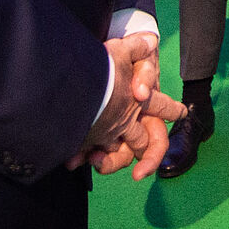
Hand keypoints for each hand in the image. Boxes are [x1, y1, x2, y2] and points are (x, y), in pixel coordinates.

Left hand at [73, 33, 185, 178]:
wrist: (106, 53)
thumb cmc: (129, 55)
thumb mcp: (140, 56)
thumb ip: (145, 70)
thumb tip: (142, 92)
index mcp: (147, 110)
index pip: (157, 135)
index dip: (154, 152)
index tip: (142, 170)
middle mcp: (133, 123)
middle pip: (138, 152)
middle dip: (136, 164)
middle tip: (134, 175)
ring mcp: (113, 127)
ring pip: (115, 156)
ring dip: (106, 162)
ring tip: (91, 159)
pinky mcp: (94, 127)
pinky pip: (89, 147)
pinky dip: (82, 155)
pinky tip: (72, 157)